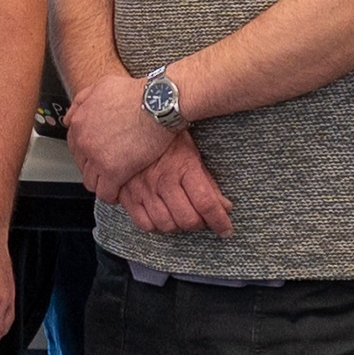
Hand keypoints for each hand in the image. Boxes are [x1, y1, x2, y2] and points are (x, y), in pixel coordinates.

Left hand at [63, 72, 173, 196]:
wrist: (157, 102)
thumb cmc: (136, 93)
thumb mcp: (102, 86)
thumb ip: (82, 100)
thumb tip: (69, 117)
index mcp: (79, 122)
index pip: (74, 146)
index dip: (88, 153)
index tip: (98, 157)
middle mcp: (83, 140)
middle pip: (82, 164)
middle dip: (94, 168)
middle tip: (108, 170)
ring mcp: (96, 156)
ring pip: (90, 181)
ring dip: (101, 183)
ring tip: (113, 183)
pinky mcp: (113, 170)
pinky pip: (105, 192)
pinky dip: (111, 195)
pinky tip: (119, 193)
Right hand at [112, 133, 233, 237]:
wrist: (136, 124)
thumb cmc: (169, 140)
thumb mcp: (194, 156)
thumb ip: (209, 184)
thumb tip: (225, 207)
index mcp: (184, 167)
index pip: (206, 203)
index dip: (220, 222)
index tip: (226, 230)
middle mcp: (163, 180)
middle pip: (187, 219)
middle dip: (200, 224)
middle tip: (202, 219)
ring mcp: (143, 189)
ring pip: (166, 224)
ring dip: (179, 226)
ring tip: (182, 217)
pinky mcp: (127, 195)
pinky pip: (144, 223)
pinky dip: (156, 226)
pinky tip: (162, 217)